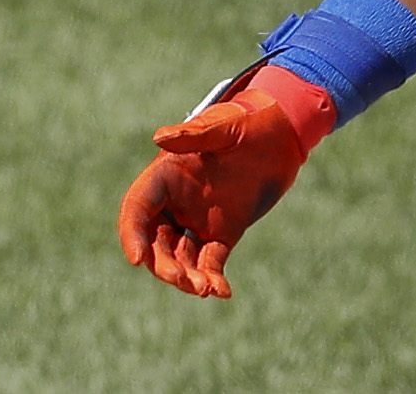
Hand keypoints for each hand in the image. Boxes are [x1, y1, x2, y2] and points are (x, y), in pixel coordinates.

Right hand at [116, 84, 314, 298]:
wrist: (283, 134)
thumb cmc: (250, 123)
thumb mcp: (225, 126)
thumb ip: (194, 135)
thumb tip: (159, 137)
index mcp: (166, 176)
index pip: (137, 209)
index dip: (132, 235)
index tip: (137, 259)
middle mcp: (176, 202)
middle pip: (156, 241)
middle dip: (163, 264)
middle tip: (182, 280)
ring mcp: (198, 220)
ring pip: (181, 257)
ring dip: (187, 276)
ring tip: (204, 289)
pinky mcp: (223, 233)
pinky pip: (211, 261)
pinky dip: (213, 278)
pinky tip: (222, 291)